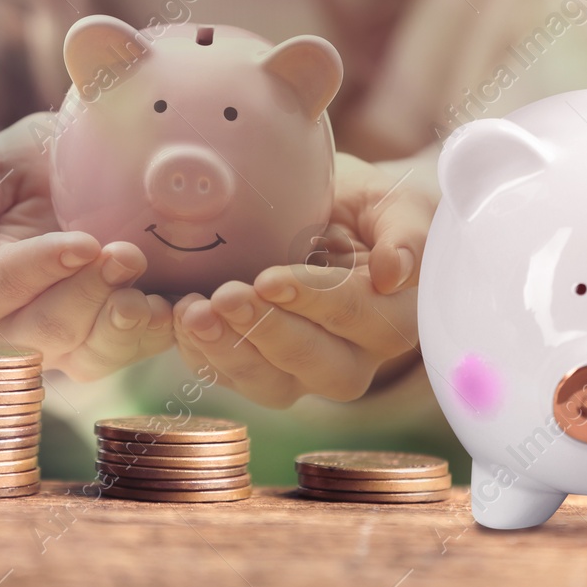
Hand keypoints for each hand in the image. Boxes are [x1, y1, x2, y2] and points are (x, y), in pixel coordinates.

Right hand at [0, 113, 173, 380]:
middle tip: (127, 254)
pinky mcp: (107, 346)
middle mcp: (14, 327)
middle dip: (92, 293)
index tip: (85, 243)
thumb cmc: (18, 171)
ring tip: (151, 292)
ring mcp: (63, 344)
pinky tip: (175, 309)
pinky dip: (156, 335)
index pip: (3, 285)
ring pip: (90, 355)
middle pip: (50, 328)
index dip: (45, 266)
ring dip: (125, 325)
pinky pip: (130, 356)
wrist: (65, 177)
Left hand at [173, 153, 432, 407]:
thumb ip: (406, 230)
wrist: (321, 212)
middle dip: (266, 332)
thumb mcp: (391, 201)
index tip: (269, 279)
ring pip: (272, 385)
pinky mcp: (262, 371)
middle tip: (224, 295)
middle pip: (318, 365)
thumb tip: (394, 272)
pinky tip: (180, 319)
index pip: (359, 316)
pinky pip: (233, 379)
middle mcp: (355, 356)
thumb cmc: (362, 204)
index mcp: (393, 315)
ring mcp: (306, 371)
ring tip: (192, 313)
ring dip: (229, 351)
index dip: (315, 301)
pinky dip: (203, 353)